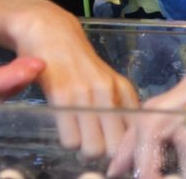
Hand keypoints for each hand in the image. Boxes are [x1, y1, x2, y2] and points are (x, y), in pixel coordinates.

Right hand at [11, 7, 138, 157]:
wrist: (50, 31)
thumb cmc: (77, 61)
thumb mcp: (106, 79)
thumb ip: (118, 105)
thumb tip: (128, 139)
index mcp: (123, 89)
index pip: (135, 131)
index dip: (125, 146)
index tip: (114, 147)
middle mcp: (108, 91)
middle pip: (115, 147)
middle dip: (104, 153)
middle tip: (93, 146)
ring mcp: (86, 93)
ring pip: (94, 148)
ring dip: (83, 149)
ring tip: (78, 137)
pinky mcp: (62, 94)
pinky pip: (70, 139)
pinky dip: (67, 140)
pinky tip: (65, 126)